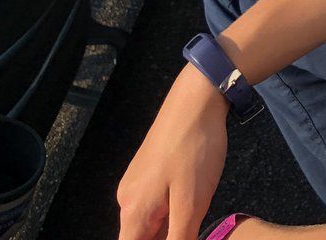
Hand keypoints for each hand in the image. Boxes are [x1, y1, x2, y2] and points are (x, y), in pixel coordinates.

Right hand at [117, 64, 229, 239]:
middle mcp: (127, 199)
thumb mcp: (191, 204)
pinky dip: (173, 210)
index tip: (179, 236)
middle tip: (192, 224)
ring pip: (151, 222)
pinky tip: (193, 199)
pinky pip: (157, 202)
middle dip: (165, 238)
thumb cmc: (194, 150)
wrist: (197, 99)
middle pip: (141, 238)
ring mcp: (138, 181)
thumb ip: (178, 239)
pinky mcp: (150, 169)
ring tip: (195, 212)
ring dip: (171, 226)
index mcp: (133, 212)